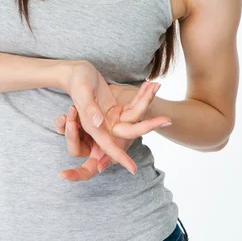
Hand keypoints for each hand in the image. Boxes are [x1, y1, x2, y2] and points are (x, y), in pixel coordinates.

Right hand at [55, 80, 171, 180]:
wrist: (74, 72)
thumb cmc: (76, 79)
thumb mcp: (82, 91)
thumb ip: (89, 108)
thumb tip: (98, 123)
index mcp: (92, 125)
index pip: (107, 144)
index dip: (119, 156)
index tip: (132, 169)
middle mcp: (103, 124)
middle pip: (129, 131)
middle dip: (149, 124)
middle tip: (168, 119)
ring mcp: (110, 117)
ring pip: (134, 114)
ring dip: (146, 100)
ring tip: (156, 86)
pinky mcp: (115, 108)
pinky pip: (132, 104)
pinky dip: (141, 94)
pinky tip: (149, 85)